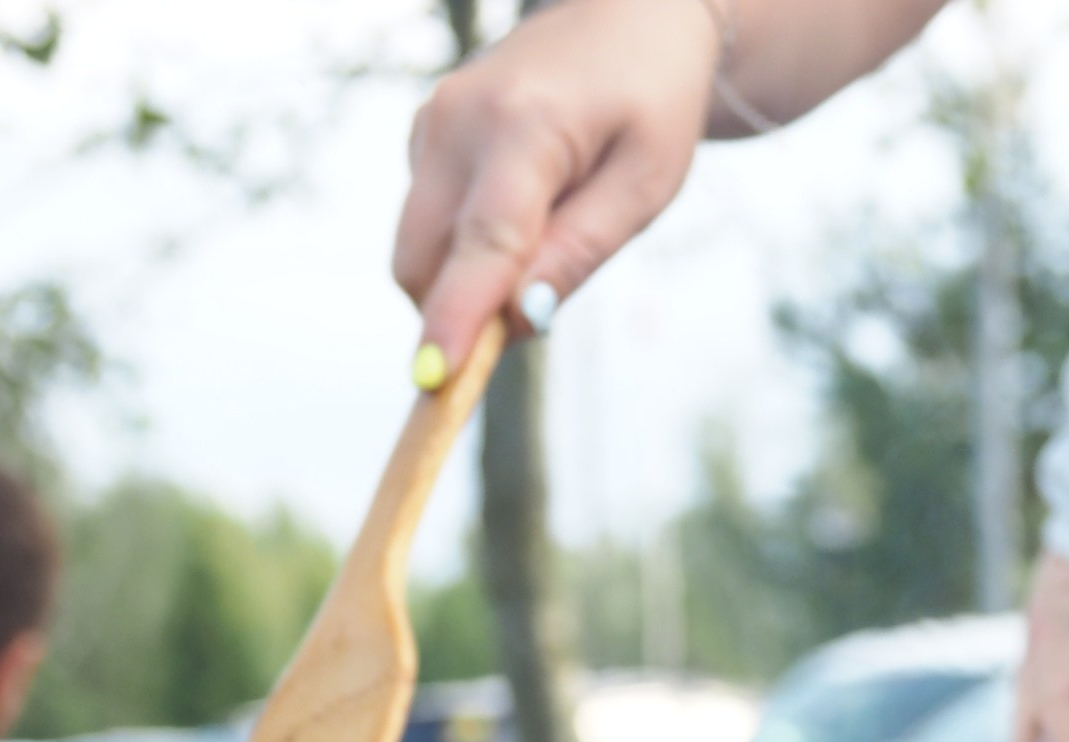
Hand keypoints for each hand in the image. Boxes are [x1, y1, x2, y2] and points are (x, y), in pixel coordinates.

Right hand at [395, 0, 720, 373]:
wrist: (626, 16)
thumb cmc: (650, 103)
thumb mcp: (645, 185)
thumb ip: (580, 252)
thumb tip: (519, 320)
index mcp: (524, 125)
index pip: (484, 240)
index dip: (458, 316)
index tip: (434, 379)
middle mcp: (457, 120)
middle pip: (425, 258)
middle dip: (460, 314)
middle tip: (539, 313)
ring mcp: (430, 123)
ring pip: (419, 248)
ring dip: (467, 282)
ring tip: (551, 238)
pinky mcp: (422, 133)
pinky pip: (429, 223)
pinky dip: (464, 250)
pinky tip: (525, 213)